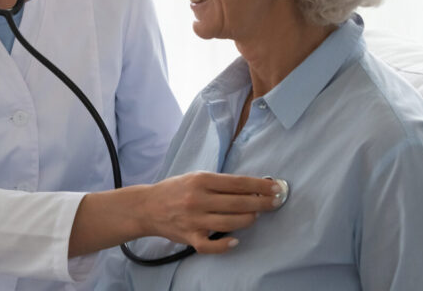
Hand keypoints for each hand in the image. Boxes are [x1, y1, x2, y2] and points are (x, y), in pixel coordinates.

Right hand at [138, 172, 280, 252]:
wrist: (147, 206)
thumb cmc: (175, 190)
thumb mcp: (195, 177)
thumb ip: (219, 183)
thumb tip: (250, 188)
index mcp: (201, 180)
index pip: (238, 183)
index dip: (260, 186)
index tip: (276, 187)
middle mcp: (198, 199)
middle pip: (239, 203)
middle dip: (262, 203)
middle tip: (276, 202)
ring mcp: (194, 220)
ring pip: (231, 222)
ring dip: (248, 220)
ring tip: (256, 216)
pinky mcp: (189, 237)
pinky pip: (211, 245)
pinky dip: (225, 245)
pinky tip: (235, 240)